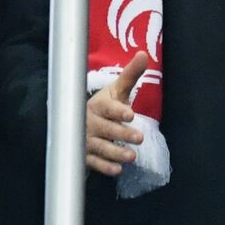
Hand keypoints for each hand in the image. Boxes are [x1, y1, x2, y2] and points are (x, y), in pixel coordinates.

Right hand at [85, 52, 147, 175]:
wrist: (79, 121)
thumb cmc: (105, 105)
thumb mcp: (116, 90)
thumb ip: (130, 75)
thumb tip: (144, 54)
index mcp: (98, 105)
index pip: (108, 108)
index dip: (118, 111)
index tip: (130, 114)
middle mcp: (89, 123)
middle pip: (105, 129)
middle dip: (122, 134)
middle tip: (140, 138)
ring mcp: (85, 140)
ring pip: (100, 147)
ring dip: (115, 153)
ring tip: (132, 157)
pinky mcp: (85, 155)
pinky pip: (94, 163)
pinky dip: (105, 167)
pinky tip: (117, 170)